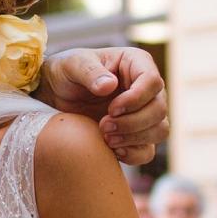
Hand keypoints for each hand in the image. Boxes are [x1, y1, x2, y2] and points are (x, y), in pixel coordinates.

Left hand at [36, 47, 168, 164]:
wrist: (56, 95)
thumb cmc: (66, 72)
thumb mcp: (72, 65)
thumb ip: (89, 72)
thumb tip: (110, 85)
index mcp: (136, 63)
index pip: (152, 81)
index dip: (136, 99)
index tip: (111, 109)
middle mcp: (147, 88)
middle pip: (159, 109)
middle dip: (132, 122)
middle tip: (103, 125)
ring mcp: (145, 112)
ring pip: (159, 130)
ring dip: (134, 138)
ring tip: (106, 138)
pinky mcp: (137, 134)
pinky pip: (148, 150)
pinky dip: (134, 154)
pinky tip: (112, 150)